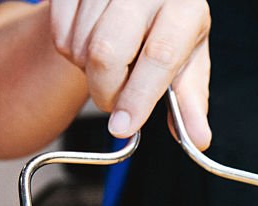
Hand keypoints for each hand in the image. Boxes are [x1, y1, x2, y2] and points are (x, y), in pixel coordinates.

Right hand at [50, 0, 211, 146]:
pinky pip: (59, 36)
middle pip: (107, 53)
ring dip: (90, 74)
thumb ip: (190, 102)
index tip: (124, 127)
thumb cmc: (169, 31)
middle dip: (106, 92)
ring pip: (80, 48)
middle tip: (116, 103)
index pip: (159, 56)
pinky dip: (72, 55)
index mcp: (184, 8)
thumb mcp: (189, 61)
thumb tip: (198, 140)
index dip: (138, 97)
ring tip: (112, 65)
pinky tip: (92, 46)